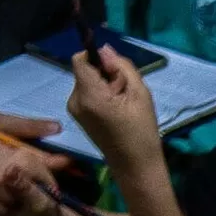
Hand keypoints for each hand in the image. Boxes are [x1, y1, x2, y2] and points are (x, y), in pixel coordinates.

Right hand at [0, 141, 75, 215]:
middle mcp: (3, 154)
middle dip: (0, 202)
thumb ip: (26, 188)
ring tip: (8, 207)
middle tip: (15, 205)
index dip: (7, 196)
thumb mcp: (40, 205)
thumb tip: (10, 170)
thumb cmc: (44, 212)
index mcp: (22, 156)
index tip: (21, 202)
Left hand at [61, 45, 162, 179]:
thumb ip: (121, 67)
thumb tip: (104, 49)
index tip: (115, 69)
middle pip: (85, 71)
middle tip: (125, 91)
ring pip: (87, 81)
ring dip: (104, 84)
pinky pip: (86, 93)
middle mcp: (74, 100)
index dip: (96, 58)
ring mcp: (73, 109)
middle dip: (104, 73)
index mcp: (88, 95)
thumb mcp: (140, 93)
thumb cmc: (142, 130)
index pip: (79, 60)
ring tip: (123, 103)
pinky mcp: (77, 115)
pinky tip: (116, 109)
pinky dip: (100, 94)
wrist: (135, 166)